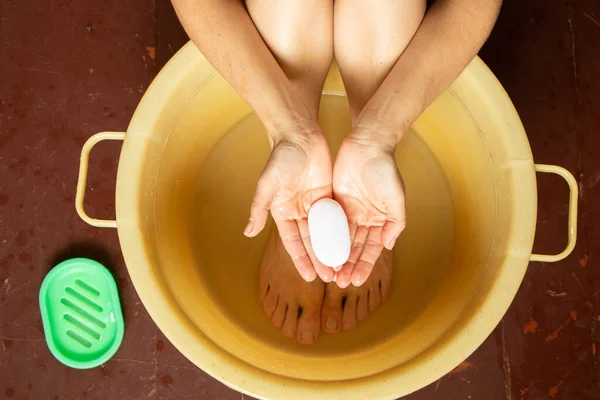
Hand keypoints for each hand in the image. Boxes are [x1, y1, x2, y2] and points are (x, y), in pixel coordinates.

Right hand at [244, 121, 335, 281]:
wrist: (300, 135)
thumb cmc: (281, 158)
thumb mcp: (266, 185)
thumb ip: (258, 209)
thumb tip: (247, 233)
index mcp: (282, 212)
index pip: (293, 242)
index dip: (301, 260)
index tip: (309, 277)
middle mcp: (298, 212)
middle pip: (311, 241)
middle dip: (319, 260)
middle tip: (329, 278)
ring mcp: (315, 205)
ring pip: (324, 233)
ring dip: (331, 250)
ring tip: (341, 267)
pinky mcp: (329, 196)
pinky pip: (336, 218)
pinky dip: (341, 232)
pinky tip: (350, 246)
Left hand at [332, 128, 405, 287]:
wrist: (367, 144)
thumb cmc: (385, 169)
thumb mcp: (396, 197)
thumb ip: (395, 222)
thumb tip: (388, 246)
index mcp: (380, 220)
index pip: (371, 249)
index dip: (363, 265)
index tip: (356, 281)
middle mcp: (364, 219)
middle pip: (354, 248)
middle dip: (347, 266)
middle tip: (338, 282)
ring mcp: (348, 211)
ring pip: (339, 239)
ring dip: (334, 256)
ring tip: (327, 274)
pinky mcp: (333, 202)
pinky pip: (327, 224)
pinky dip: (323, 238)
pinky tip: (316, 252)